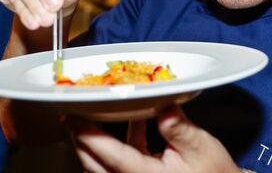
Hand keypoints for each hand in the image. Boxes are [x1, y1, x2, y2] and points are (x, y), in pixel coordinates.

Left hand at [68, 106, 238, 172]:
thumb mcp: (201, 147)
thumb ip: (179, 127)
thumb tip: (165, 105)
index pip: (108, 155)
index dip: (87, 134)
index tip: (72, 115)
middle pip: (93, 162)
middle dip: (80, 137)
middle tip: (71, 112)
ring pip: (101, 165)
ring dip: (94, 142)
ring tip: (89, 116)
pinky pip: (118, 163)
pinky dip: (118, 144)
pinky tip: (133, 122)